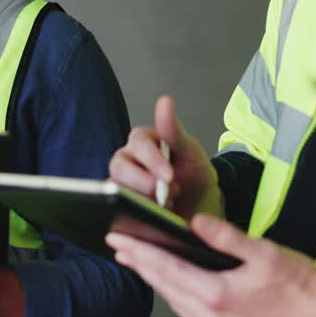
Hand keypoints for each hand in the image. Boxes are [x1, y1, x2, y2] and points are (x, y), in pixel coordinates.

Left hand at [106, 212, 315, 316]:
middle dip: (140, 265)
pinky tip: (175, 285)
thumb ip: (225, 236)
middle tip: (119, 248)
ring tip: (141, 263)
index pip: (166, 269)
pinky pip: (191, 315)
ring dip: (157, 281)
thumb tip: (195, 221)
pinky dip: (177, 296)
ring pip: (175, 303)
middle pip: (164, 287)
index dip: (139, 253)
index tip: (119, 241)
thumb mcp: (264, 251)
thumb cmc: (301, 288)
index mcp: (216, 295)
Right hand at [108, 95, 220, 218]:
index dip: (152, 160)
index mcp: (143, 141)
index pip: (138, 142)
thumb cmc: (193, 176)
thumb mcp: (190, 152)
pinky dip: (135, 212)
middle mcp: (127, 160)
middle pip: (119, 165)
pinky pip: (116, 207)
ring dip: (142, 199)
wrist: (199, 208)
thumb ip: (174, 130)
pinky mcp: (120, 204)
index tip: (170, 176)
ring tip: (167, 206)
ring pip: (116, 187)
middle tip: (170, 194)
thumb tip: (164, 100)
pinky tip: (154, 216)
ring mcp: (121, 183)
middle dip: (145, 182)